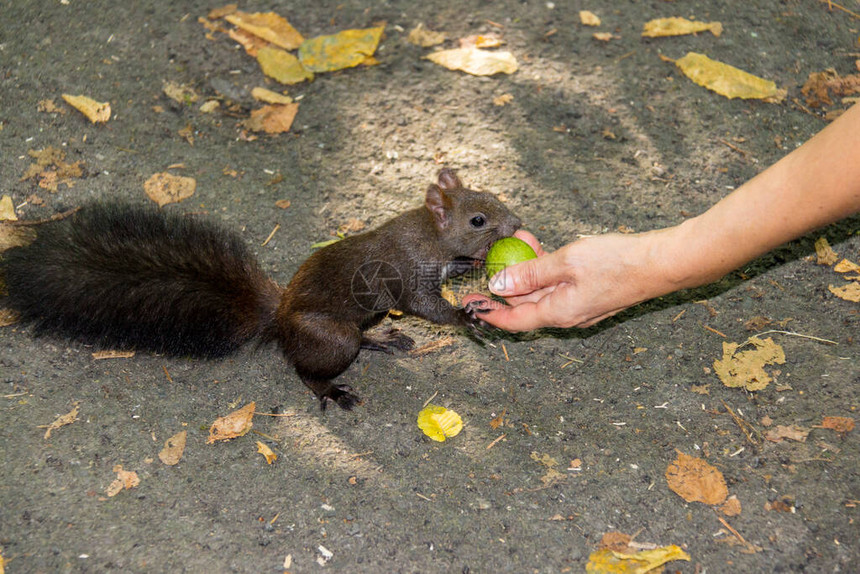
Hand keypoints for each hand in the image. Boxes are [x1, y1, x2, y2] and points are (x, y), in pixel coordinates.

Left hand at [464, 229, 671, 331]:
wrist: (662, 263)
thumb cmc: (618, 262)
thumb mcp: (567, 262)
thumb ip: (531, 273)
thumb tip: (500, 284)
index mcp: (558, 313)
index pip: (513, 320)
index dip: (489, 312)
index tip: (469, 303)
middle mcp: (567, 315)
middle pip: (525, 303)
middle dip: (507, 280)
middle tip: (491, 258)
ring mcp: (579, 305)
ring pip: (542, 290)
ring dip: (527, 268)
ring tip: (517, 241)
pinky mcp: (589, 293)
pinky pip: (558, 284)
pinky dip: (545, 267)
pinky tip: (540, 247)